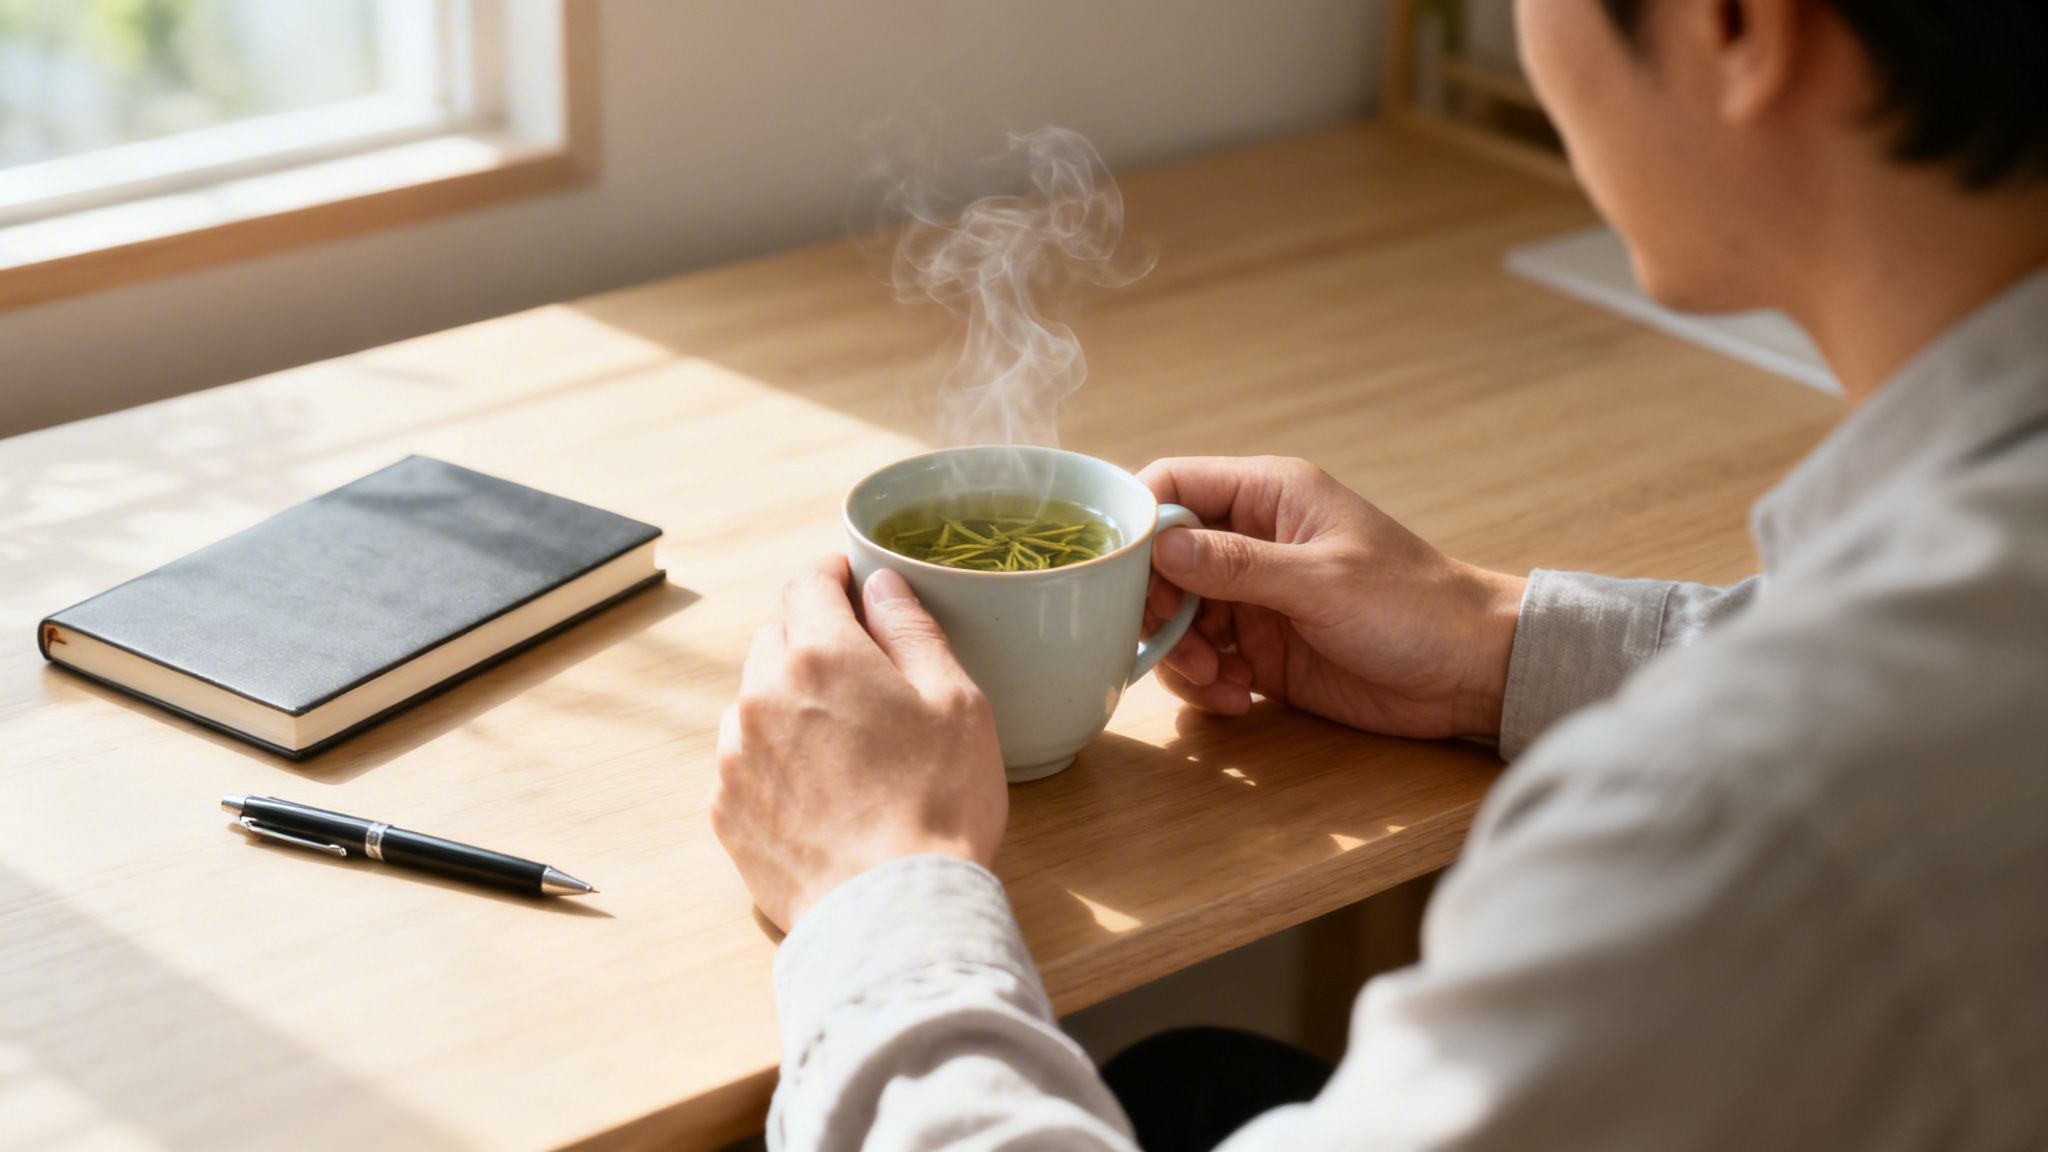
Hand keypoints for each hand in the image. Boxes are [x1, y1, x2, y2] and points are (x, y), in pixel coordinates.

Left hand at [712, 555, 1005, 930]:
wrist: (891, 912)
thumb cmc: (938, 804)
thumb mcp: (956, 701)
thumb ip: (911, 629)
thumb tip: (879, 584)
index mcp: (821, 655)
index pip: (809, 584)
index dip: (833, 576)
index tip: (850, 582)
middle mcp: (761, 694)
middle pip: (778, 639)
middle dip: (815, 641)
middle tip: (864, 673)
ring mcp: (735, 756)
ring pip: (756, 701)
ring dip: (790, 703)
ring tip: (844, 745)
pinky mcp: (725, 810)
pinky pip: (745, 761)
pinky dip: (773, 760)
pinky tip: (820, 792)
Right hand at [1139, 456, 1525, 739]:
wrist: (1470, 672)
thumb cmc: (1413, 605)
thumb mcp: (1322, 581)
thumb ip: (1238, 564)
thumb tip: (1160, 546)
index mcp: (1268, 496)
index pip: (1175, 485)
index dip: (1138, 523)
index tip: (1120, 574)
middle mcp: (1251, 541)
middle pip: (1162, 560)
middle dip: (1154, 606)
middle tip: (1171, 643)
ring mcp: (1253, 598)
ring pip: (1176, 617)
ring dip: (1181, 654)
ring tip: (1216, 681)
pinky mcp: (1260, 650)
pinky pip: (1204, 662)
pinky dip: (1207, 684)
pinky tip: (1239, 699)